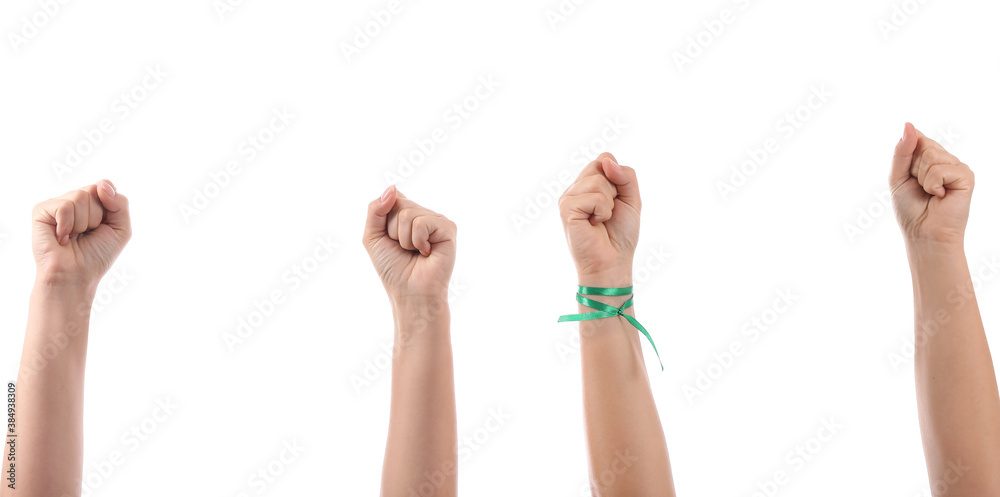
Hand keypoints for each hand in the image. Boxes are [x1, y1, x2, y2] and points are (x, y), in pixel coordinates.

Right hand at [32, 180, 132, 287]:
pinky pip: (64, 206)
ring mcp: (58, 204)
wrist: (75, 276)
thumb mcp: (121, 229)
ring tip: (74, 236)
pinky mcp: (42, 211)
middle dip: (97, 217)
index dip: (110, 204)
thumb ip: (120, 203)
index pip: (106, 185)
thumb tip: (102, 185)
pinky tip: (62, 237)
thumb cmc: (97, 255)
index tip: (105, 224)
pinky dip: (68, 225)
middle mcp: (75, 200)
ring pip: (80, 197)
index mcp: (94, 203)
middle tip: (87, 233)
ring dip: (83, 223)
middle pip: (94, 190)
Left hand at [363, 186, 456, 301]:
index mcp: (408, 214)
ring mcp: (437, 220)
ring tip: (415, 252)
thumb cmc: (393, 268)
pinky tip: (427, 253)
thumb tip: (393, 187)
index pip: (391, 197)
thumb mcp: (373, 236)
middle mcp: (423, 214)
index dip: (384, 219)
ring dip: (404, 239)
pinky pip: (421, 222)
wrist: (410, 293)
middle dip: (392, 231)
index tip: (389, 239)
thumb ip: (375, 209)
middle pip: (397, 204)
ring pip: (408, 213)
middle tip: (404, 249)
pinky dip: (417, 241)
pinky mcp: (448, 228)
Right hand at [558, 152, 640, 286]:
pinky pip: (593, 197)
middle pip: (600, 165)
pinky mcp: (566, 209)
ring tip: (601, 220)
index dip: (617, 176)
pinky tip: (594, 224)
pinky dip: (602, 211)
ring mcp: (568, 198)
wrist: (613, 262)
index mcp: (587, 185)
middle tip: (608, 212)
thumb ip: (626, 175)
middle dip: (614, 189)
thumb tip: (607, 162)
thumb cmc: (620, 235)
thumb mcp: (631, 199)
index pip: (604, 159)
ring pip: (597, 181)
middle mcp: (575, 189)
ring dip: (609, 203)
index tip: (617, 199)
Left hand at [890, 122, 973, 247]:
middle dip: (912, 169)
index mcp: (928, 158)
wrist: (923, 234)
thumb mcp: (898, 177)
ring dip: (923, 178)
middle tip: (920, 187)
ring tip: (930, 193)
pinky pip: (941, 169)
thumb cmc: (911, 209)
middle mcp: (945, 159)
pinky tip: (940, 196)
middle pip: (922, 145)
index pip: (916, 139)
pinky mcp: (966, 176)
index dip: (907, 155)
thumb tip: (909, 124)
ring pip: (930, 155)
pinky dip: (933, 184)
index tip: (909, 174)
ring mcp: (956, 167)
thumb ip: (902, 151)